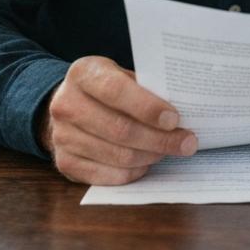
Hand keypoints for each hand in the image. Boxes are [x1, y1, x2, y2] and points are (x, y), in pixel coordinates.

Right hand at [39, 55, 196, 185]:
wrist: (68, 104)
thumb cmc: (106, 87)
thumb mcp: (121, 74)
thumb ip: (145, 87)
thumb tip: (184, 108)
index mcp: (83, 74)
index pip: (116, 91)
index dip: (148, 107)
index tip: (175, 119)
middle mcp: (66, 105)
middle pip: (120, 129)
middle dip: (160, 139)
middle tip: (187, 142)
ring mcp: (62, 136)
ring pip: (117, 155)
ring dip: (151, 156)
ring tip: (171, 150)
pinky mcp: (65, 162)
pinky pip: (106, 175)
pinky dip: (133, 171)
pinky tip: (148, 162)